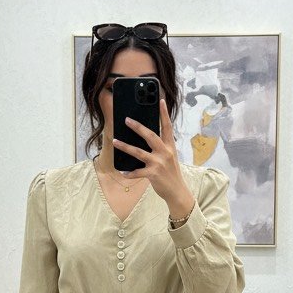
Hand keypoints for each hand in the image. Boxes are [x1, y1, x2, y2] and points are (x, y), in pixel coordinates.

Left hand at [111, 98, 195, 216]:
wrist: (177, 191)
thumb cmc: (171, 173)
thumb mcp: (169, 157)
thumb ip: (160, 148)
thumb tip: (144, 138)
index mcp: (170, 147)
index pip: (167, 127)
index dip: (164, 113)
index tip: (160, 101)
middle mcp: (165, 153)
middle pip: (150, 136)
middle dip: (138, 127)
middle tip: (126, 120)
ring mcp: (159, 163)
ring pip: (139, 152)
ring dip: (125, 146)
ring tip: (115, 141)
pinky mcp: (153, 174)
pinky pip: (137, 172)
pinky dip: (129, 172)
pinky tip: (122, 171)